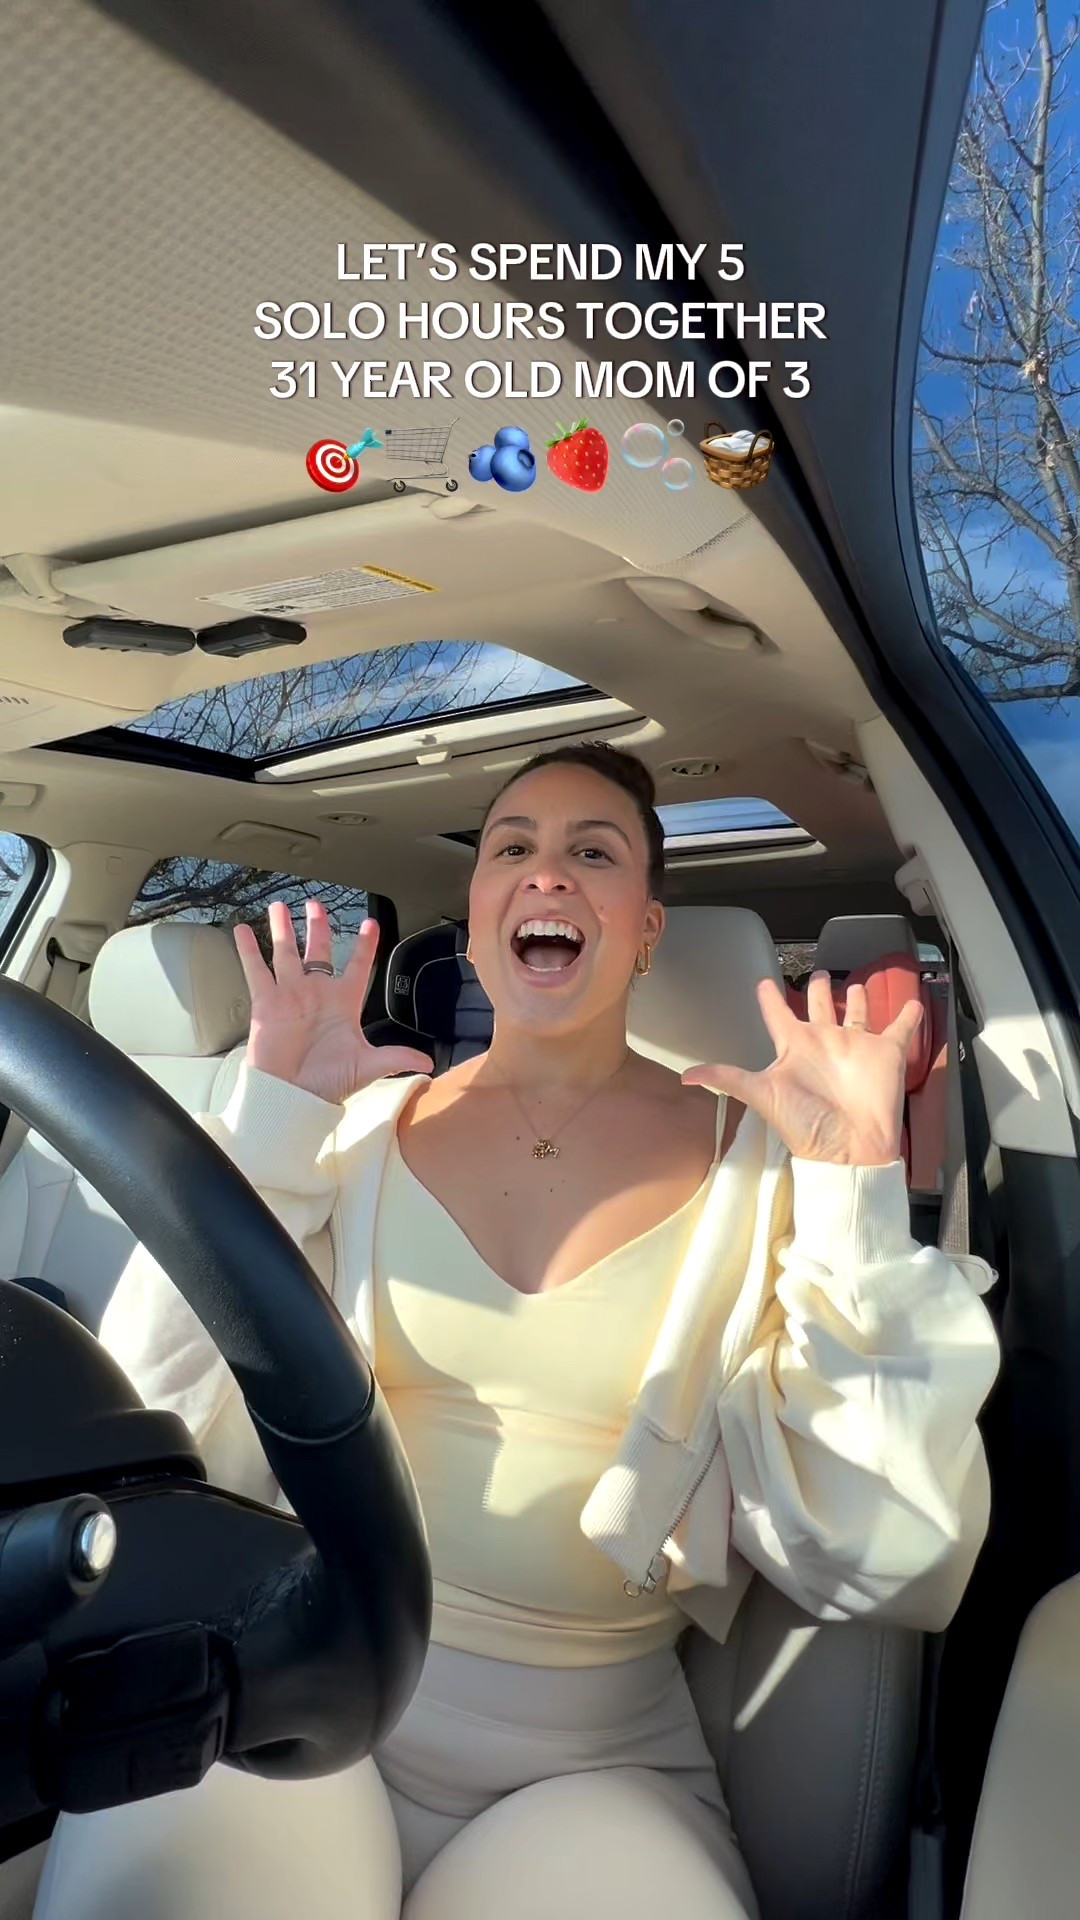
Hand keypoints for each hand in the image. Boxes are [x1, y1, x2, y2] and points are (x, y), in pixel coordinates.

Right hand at [233, 900, 433, 1103]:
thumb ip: (395, 1058)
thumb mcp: (367, 1067)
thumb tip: (429, 1064)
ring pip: (286, 953)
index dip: (365, 945)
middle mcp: (317, 993)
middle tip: (315, 903)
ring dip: (282, 929)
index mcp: (343, 1002)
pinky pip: (257, 970)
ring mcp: (290, 995)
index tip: (371, 924)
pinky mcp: (266, 1003)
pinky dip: (249, 950)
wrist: (293, 1096)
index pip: (358, 966)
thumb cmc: (328, 1083)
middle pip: (319, 951)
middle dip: (318, 926)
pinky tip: (242, 930)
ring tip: (278, 906)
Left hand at [683, 973, 921, 1166]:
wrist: (849, 1149)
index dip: (770, 997)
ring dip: (859, 998)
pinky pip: (900, 1030)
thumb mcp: (761, 1095)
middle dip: (819, 989)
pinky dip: (909, 1016)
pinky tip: (913, 1002)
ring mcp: (856, 1047)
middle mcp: (824, 1042)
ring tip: (858, 983)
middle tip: (819, 972)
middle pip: (819, 1006)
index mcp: (795, 1047)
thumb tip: (684, 1078)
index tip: (763, 981)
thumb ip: (727, 1079)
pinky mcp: (886, 1054)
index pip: (778, 1014)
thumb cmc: (804, 1123)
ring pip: (857, 1013)